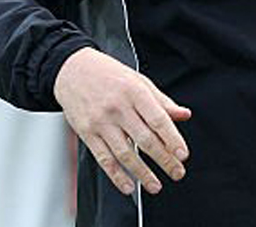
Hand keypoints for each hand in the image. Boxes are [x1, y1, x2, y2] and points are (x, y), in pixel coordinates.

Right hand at [54, 47, 190, 195]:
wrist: (72, 70)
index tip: (182, 155)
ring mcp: (101, 122)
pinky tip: (128, 185)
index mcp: (134, 92)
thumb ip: (162, 101)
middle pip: (145, 140)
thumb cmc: (108, 74)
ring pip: (125, 153)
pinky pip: (104, 159)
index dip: (172, 139)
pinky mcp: (87, 133)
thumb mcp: (138, 81)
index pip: (158, 120)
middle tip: (177, 172)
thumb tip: (184, 115)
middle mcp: (118, 107)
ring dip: (142, 173)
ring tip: (155, 185)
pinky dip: (116, 175)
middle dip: (164, 160)